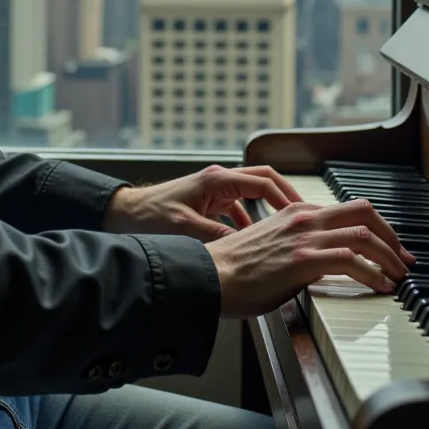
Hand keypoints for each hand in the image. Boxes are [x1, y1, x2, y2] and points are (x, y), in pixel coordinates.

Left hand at [103, 164, 308, 242]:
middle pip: (263, 180)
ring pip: (252, 194)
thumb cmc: (149, 217)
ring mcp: (213, 190)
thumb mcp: (185, 229)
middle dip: (285, 196)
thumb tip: (244, 247)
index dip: (286, 196)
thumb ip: (215, 237)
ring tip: (284, 230)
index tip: (302, 212)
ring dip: (268, 210)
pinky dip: (250, 221)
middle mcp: (218, 180)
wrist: (125, 215)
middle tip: (304, 215)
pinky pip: (238, 207)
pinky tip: (252, 240)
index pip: (264, 181)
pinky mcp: (208, 202)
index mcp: (217, 180)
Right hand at [206, 198, 415, 319]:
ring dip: (390, 256)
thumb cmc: (232, 271)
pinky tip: (381, 287)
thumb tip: (317, 266)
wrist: (209, 277)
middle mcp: (304, 218)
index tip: (388, 248)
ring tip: (399, 276)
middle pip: (364, 211)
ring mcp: (304, 237)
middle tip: (403, 258)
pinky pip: (352, 261)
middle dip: (391, 235)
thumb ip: (296, 248)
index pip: (347, 210)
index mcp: (296, 213)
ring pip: (364, 234)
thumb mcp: (270, 248)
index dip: (374, 228)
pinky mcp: (303, 259)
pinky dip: (374, 274)